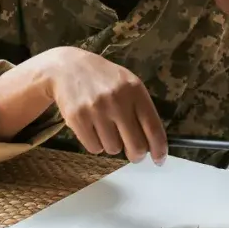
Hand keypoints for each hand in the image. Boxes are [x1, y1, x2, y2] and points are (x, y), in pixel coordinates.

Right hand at [36, 47, 167, 164]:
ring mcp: (96, 110)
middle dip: (136, 154)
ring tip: (106, 127)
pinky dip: (96, 144)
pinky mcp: (77, 118)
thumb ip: (142, 110)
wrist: (68, 68)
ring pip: (113, 149)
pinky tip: (93, 128)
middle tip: (133, 153)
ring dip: (112, 144)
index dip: (159, 149)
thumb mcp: (129, 84)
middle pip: (136, 146)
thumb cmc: (104, 79)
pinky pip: (94, 148)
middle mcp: (117, 101)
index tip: (159, 159)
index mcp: (135, 91)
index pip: (153, 128)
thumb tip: (154, 143)